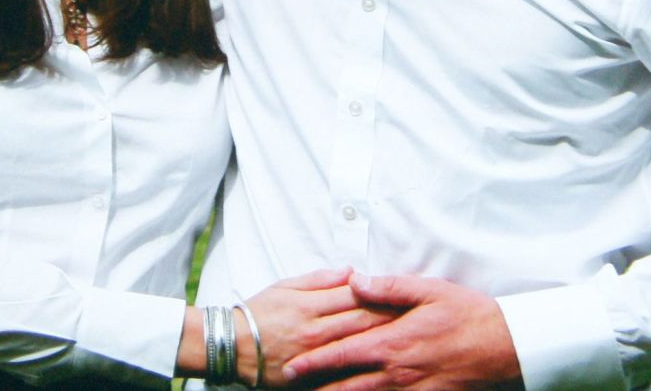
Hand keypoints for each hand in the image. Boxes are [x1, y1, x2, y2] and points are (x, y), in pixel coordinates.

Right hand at [242, 268, 397, 387]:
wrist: (232, 346)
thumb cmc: (258, 312)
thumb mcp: (285, 286)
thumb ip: (319, 279)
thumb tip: (351, 271)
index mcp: (310, 306)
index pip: (355, 296)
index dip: (381, 292)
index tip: (404, 291)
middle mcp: (315, 331)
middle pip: (362, 322)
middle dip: (392, 317)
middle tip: (418, 313)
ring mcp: (315, 357)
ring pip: (358, 348)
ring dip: (384, 341)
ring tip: (409, 337)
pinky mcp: (311, 378)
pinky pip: (343, 373)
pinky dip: (363, 368)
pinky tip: (381, 365)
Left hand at [281, 273, 521, 390]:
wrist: (506, 347)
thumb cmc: (468, 315)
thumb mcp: (429, 290)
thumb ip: (388, 288)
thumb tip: (355, 281)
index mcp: (394, 343)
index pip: (343, 355)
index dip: (315, 363)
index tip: (293, 368)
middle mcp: (398, 372)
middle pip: (347, 388)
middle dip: (319, 390)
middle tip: (294, 389)